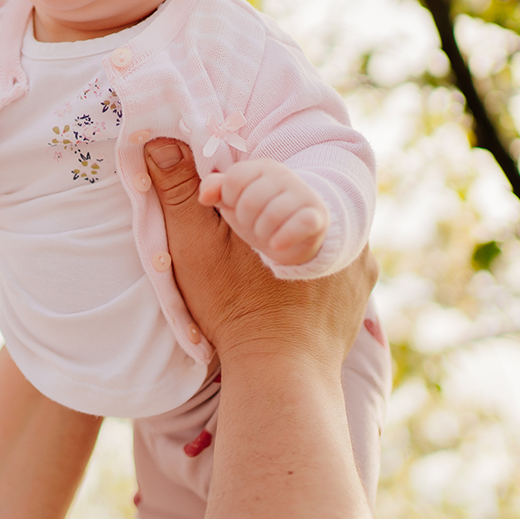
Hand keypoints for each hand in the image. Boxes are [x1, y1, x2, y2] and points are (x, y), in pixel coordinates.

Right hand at [143, 139, 375, 365]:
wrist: (282, 379)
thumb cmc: (237, 309)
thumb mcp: (195, 245)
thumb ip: (177, 190)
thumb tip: (159, 140)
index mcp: (307, 202)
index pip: (271, 175)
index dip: (238, 189)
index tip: (217, 209)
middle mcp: (347, 225)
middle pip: (297, 198)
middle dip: (268, 210)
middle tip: (240, 237)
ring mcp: (359, 263)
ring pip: (318, 230)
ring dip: (291, 236)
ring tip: (260, 263)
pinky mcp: (360, 295)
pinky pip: (334, 263)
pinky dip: (310, 267)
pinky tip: (285, 285)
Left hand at [199, 158, 327, 265]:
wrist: (296, 235)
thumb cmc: (259, 214)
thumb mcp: (234, 201)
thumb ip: (216, 190)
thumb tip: (204, 196)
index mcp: (261, 167)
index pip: (234, 179)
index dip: (229, 199)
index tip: (236, 207)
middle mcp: (284, 175)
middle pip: (250, 200)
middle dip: (246, 219)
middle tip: (253, 224)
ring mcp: (303, 194)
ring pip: (272, 214)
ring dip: (262, 232)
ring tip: (266, 234)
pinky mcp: (317, 216)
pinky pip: (300, 224)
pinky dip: (283, 238)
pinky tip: (276, 244)